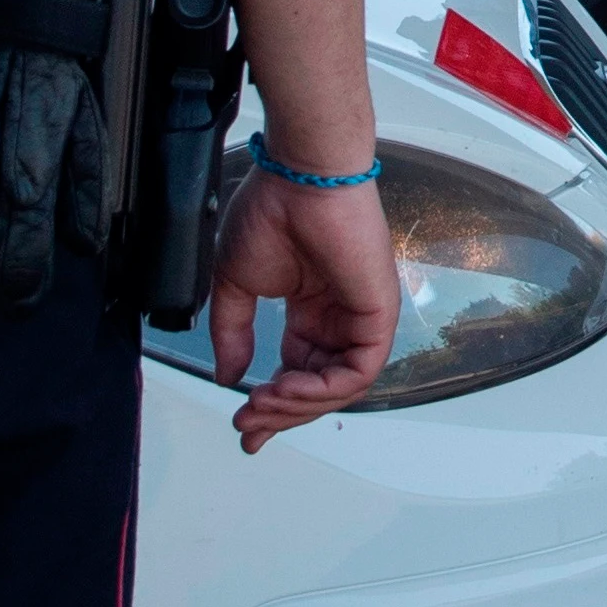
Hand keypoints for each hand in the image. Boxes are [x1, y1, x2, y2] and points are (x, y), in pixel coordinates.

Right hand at [213, 165, 402, 451]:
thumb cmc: (273, 212)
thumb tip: (228, 375)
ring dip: (296, 405)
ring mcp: (360, 319)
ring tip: (261, 403)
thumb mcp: (237, 284)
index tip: (243, 427)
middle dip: (279, 413)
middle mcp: (337, 319)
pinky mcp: (378, 316)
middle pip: (316, 388)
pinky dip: (322, 390)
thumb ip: (233, 334)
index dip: (271, 405)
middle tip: (246, 424)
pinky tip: (286, 386)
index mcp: (310, 311)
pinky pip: (357, 373)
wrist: (299, 179)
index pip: (296, 373)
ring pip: (338, 389)